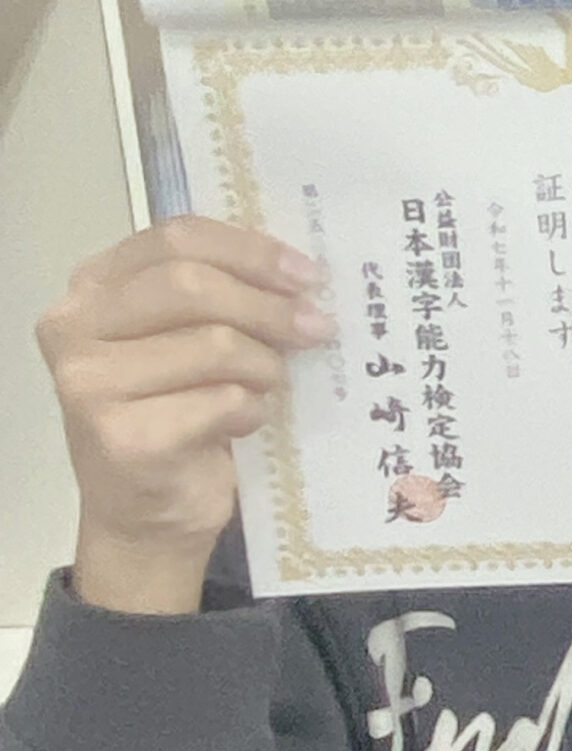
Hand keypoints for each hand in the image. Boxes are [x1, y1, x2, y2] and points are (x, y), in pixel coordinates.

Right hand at [35, 216, 334, 613]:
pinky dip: (251, 410)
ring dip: (264, 366)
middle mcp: (74, 327)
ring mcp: (88, 385)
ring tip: (267, 385)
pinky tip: (244, 422)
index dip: (251, 250)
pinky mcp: (120, 438)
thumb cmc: (178, 411)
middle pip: (192, 285)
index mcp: (94, 286)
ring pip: (214, 344)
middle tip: (318, 327)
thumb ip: (223, 293)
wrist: (148, 512)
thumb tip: (303, 274)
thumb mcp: (190, 337)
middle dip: (269, 306)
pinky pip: (221, 401)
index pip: (176, 237)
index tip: (307, 273)